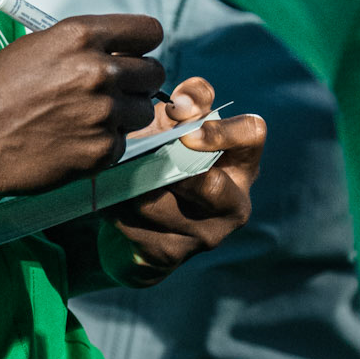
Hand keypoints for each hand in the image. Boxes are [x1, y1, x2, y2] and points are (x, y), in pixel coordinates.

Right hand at [0, 13, 166, 196]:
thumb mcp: (37, 48)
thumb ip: (82, 48)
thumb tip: (118, 54)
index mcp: (81, 35)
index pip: (149, 32)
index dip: (141, 46)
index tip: (132, 56)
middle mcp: (99, 70)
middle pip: (154, 73)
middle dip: (137, 83)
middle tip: (111, 93)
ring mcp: (102, 113)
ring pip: (143, 112)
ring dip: (122, 116)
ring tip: (85, 120)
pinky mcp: (99, 151)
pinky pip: (121, 145)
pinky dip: (103, 145)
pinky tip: (71, 142)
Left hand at [109, 77, 266, 278]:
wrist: (147, 220)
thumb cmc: (169, 156)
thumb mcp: (179, 125)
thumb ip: (187, 104)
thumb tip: (179, 105)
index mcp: (242, 162)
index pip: (252, 133)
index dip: (220, 129)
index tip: (186, 131)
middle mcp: (234, 204)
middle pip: (211, 188)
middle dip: (173, 169)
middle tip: (146, 156)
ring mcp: (204, 235)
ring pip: (159, 205)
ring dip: (131, 184)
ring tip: (112, 170)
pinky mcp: (169, 254)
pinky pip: (134, 225)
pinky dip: (115, 205)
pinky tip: (107, 195)